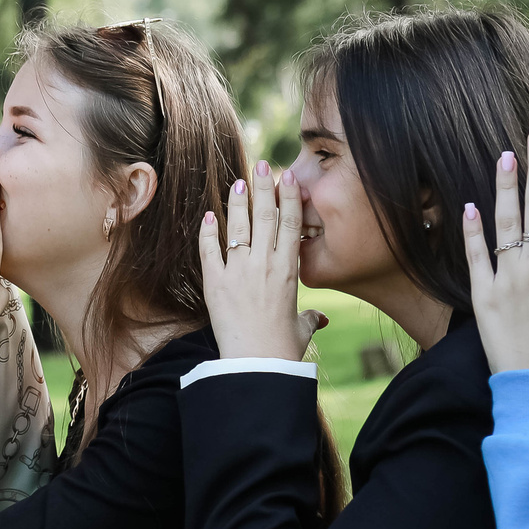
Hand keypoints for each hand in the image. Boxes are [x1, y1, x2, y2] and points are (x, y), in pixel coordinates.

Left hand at [196, 160, 323, 361]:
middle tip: (262, 164)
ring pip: (239, 226)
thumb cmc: (282, 349)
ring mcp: (239, 271)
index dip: (290, 197)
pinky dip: (208, 232)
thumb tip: (320, 318)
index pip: (292, 224)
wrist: (257, 364)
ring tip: (237, 180)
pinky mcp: (216, 283)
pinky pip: (210, 250)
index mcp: (289, 270)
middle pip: (267, 216)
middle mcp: (265, 264)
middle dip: (264, 187)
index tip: (287, 176)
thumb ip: (309, 317)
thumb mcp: (301, 328)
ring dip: (237, 201)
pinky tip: (208, 215)